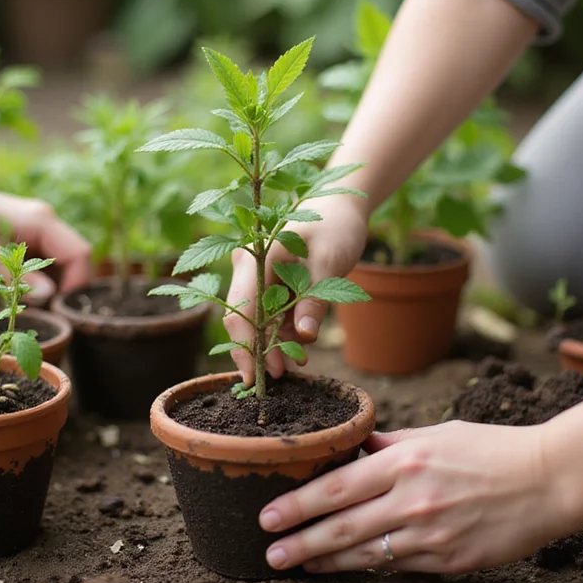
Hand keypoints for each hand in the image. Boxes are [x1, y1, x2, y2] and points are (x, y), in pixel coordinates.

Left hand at [0, 176, 91, 300]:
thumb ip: (13, 276)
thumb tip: (50, 296)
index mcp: (40, 221)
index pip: (79, 254)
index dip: (75, 285)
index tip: (55, 309)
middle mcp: (46, 221)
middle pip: (75, 259)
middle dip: (65, 288)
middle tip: (41, 311)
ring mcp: (38, 228)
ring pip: (62, 262)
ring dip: (52, 285)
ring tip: (26, 301)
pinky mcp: (28, 236)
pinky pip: (47, 260)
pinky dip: (40, 278)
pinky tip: (19, 290)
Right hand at [225, 194, 367, 384]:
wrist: (341, 205)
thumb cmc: (336, 227)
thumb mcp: (329, 263)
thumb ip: (315, 299)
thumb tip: (304, 337)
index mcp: (258, 258)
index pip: (241, 309)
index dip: (244, 346)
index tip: (255, 377)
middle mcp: (250, 268)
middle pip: (244, 317)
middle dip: (259, 349)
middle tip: (280, 376)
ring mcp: (259, 276)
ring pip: (257, 319)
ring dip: (273, 343)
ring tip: (296, 363)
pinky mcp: (271, 283)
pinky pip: (271, 313)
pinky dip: (283, 331)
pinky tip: (300, 344)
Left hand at [258, 419, 563, 573]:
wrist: (545, 481)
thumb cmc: (489, 449)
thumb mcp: (436, 435)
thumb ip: (390, 445)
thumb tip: (352, 447)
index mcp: (404, 462)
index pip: (337, 487)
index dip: (298, 505)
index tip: (268, 515)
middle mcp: (411, 500)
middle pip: (341, 527)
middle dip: (299, 542)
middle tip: (268, 553)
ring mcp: (430, 535)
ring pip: (364, 554)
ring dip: (325, 562)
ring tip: (296, 565)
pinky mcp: (448, 561)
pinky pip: (397, 565)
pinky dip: (366, 567)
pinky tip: (343, 568)